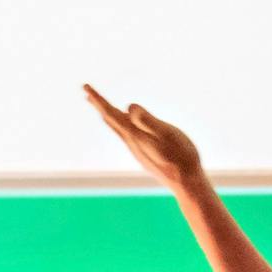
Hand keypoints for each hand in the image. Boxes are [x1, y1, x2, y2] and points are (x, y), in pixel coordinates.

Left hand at [84, 85, 203, 192]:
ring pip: (119, 129)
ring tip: (103, 109)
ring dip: (109, 117)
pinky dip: (122, 126)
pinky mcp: (146, 155)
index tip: (84, 87)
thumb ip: (147, 120)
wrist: (187, 184)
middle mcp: (132, 143)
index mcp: (134, 134)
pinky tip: (128, 127)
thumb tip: (128, 107)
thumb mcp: (166, 133)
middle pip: (111, 120)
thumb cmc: (180, 157)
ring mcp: (138, 150)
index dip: (98, 99)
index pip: (110, 113)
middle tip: (87, 93)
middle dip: (99, 105)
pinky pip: (128, 136)